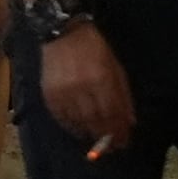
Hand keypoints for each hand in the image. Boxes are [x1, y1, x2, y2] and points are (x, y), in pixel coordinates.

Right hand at [34, 21, 134, 147]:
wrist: (63, 32)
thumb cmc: (95, 49)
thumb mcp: (116, 68)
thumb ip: (123, 95)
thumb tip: (129, 122)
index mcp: (102, 80)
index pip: (113, 115)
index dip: (118, 132)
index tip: (122, 143)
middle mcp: (83, 87)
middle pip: (96, 121)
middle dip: (104, 137)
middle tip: (110, 147)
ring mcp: (64, 90)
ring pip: (78, 121)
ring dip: (88, 133)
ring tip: (94, 138)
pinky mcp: (49, 91)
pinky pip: (60, 116)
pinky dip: (69, 126)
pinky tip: (76, 129)